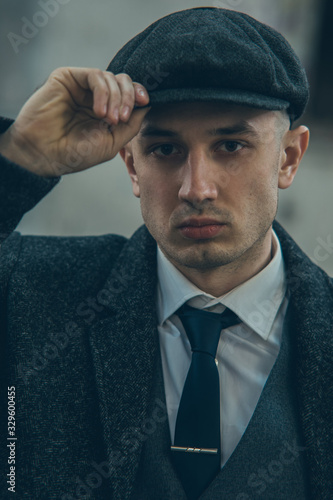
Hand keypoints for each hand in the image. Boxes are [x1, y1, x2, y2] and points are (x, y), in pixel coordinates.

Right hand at [0, 67, 149, 176]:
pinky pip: (95, 75)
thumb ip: (132, 125)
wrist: (45, 154)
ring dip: (116, 98)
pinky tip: (98, 111)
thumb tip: (148, 106)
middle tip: (122, 118)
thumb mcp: (112, 142)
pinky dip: (102, 92)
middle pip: (123, 81)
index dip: (139, 94)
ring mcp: (82, 87)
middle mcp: (95, 96)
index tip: (145, 102)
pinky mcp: (68, 78)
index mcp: (107, 111)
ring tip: (109, 119)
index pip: (129, 94)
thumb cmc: (76, 153)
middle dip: (129, 97)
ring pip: (111, 78)